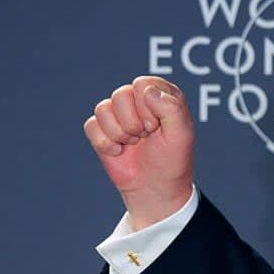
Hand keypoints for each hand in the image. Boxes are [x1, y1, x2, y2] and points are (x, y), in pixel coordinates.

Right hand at [84, 75, 195, 229]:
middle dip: (133, 122)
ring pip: (103, 108)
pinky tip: (119, 151)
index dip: (147, 108)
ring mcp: (118, 113)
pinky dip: (105, 143)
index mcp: (161, 94)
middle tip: (146, 136)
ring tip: (134, 143)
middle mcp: (138, 99)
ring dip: (120, 133)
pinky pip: (91, 125)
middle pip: (121, 94)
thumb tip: (147, 92)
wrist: (155, 187)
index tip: (157, 127)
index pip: (143, 85)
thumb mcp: (182, 134)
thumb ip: (172, 108)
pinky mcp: (101, 129)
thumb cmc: (172, 159)